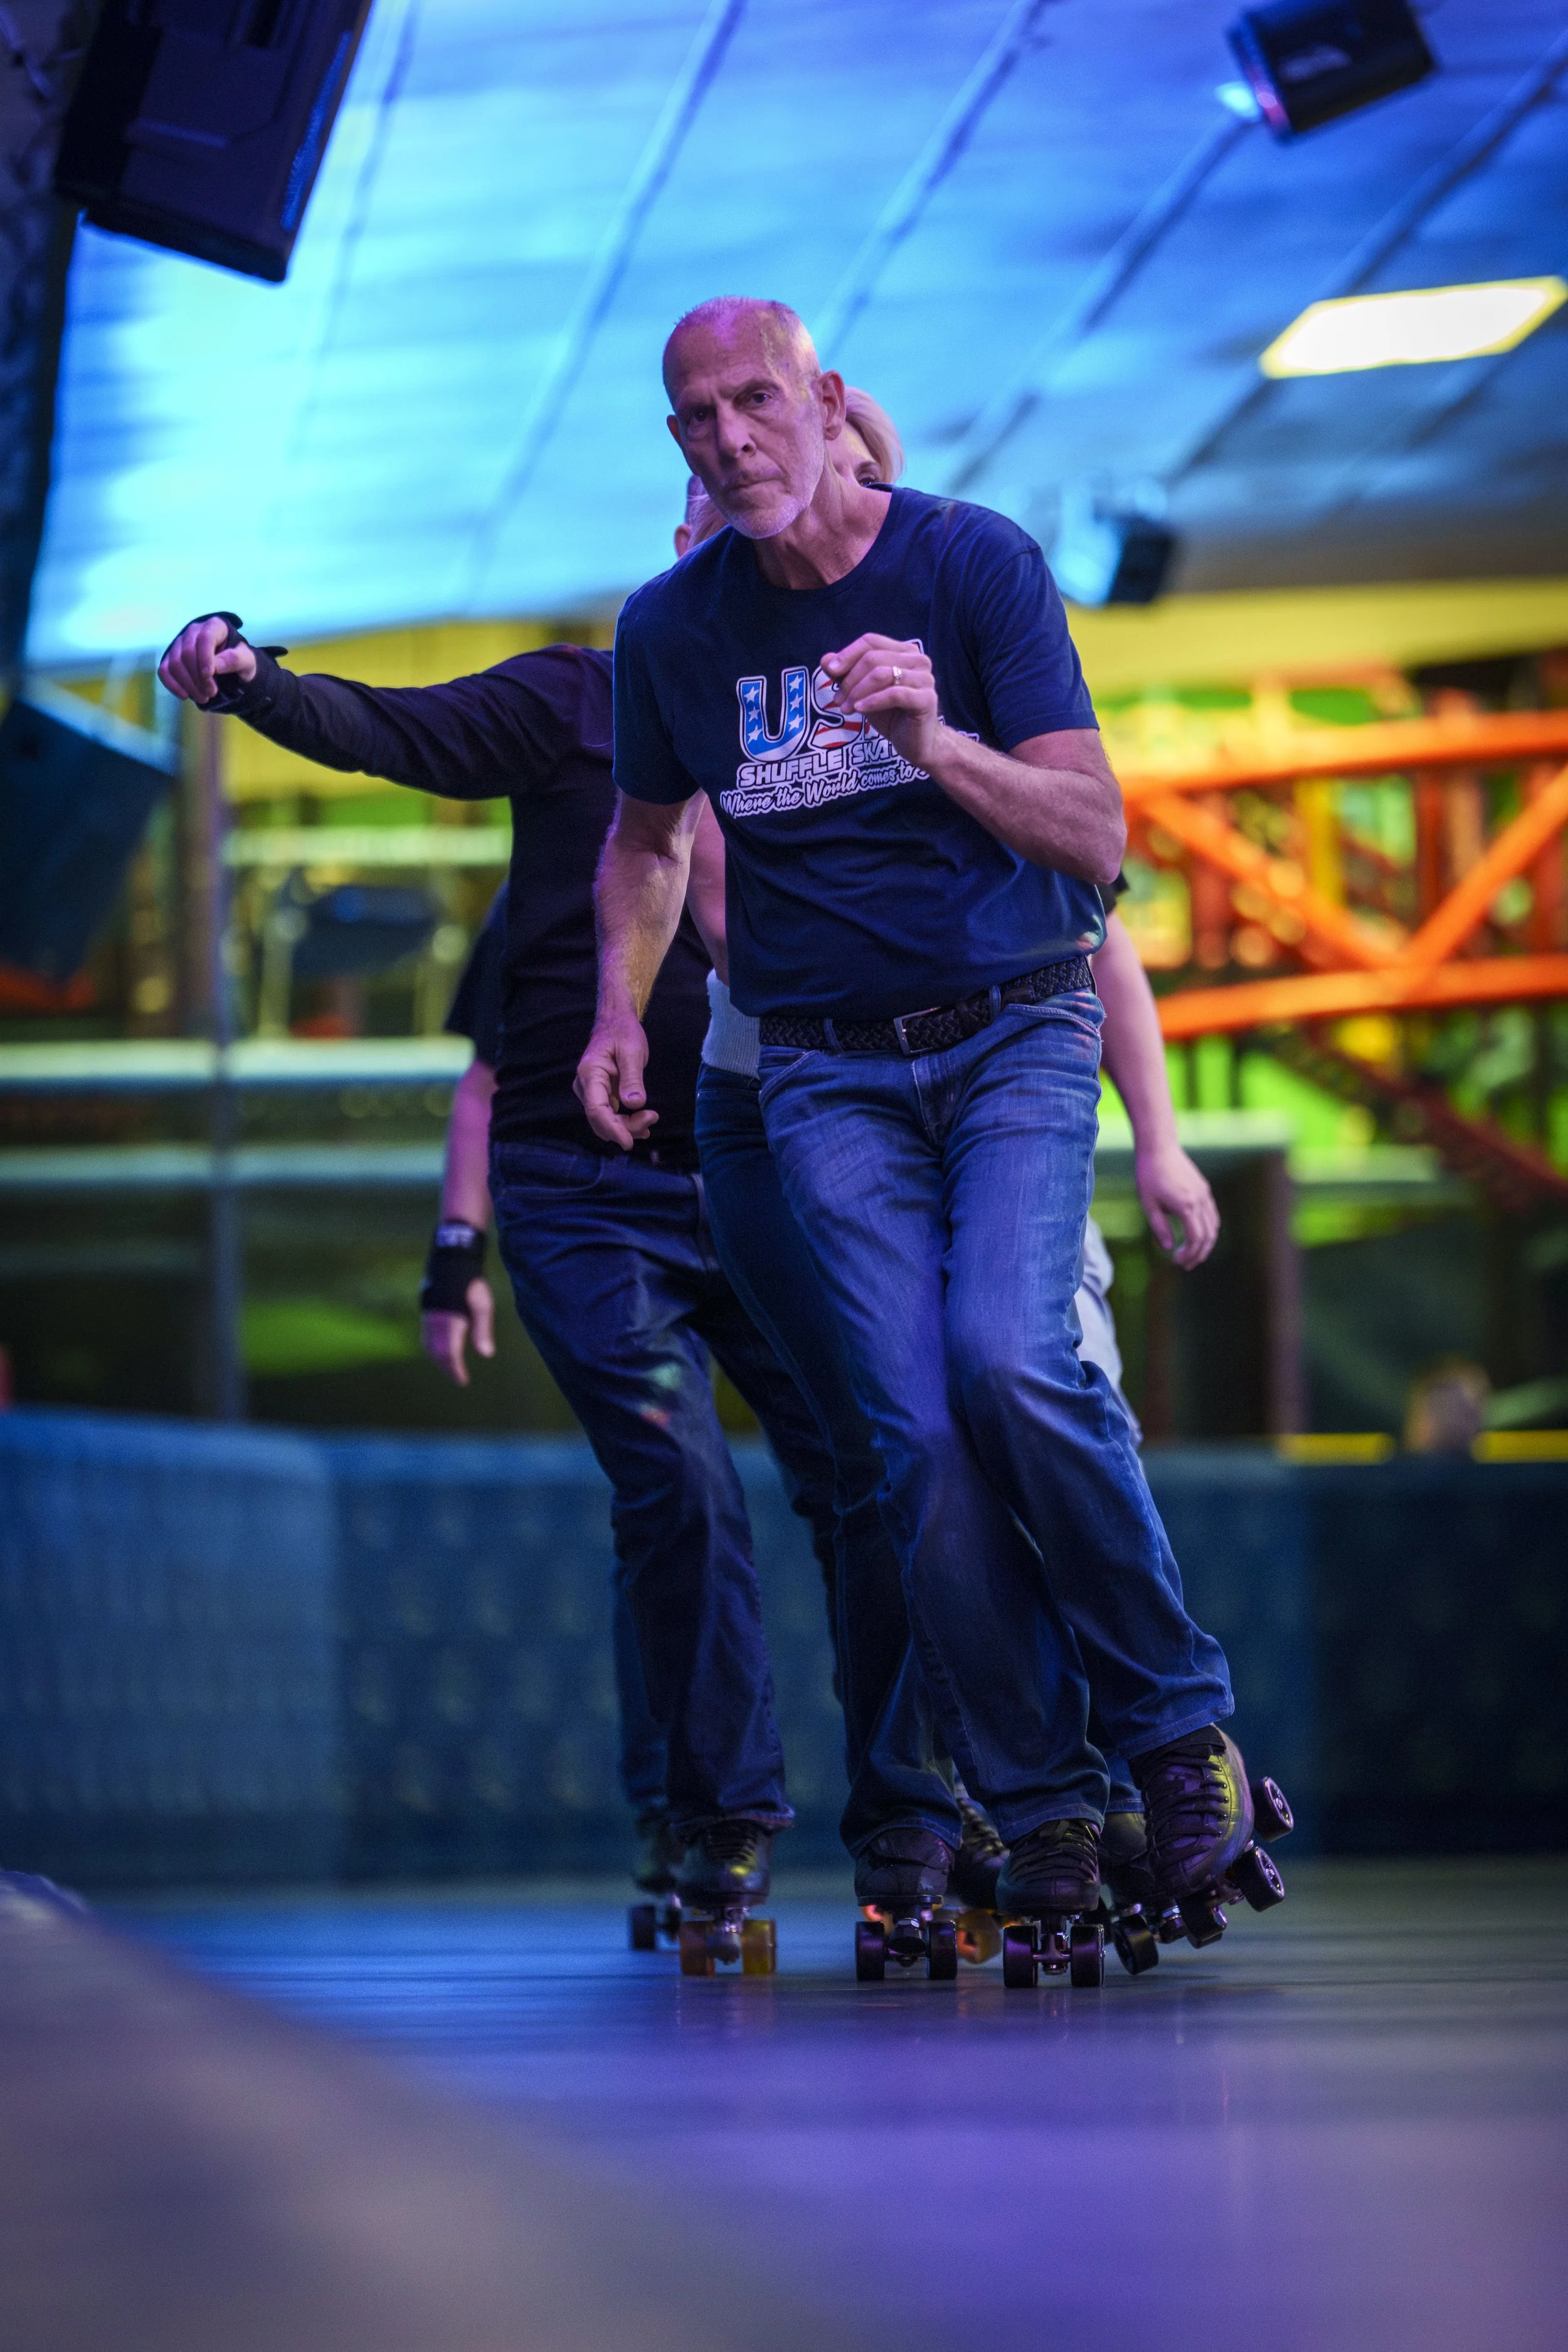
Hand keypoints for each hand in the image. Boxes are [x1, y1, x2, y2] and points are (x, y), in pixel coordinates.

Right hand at [158, 615, 256, 704]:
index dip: (205, 658)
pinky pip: (164, 670)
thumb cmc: (240, 661)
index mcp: (215, 626)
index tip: (209, 676)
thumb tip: (215, 666)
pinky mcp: (171, 657)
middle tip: (211, 693)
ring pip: (174, 663)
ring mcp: (180, 644)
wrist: (232, 669)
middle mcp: (194, 631)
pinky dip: (172, 685)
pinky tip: (185, 695)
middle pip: (187, 653)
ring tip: (203, 697)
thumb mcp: (247, 661)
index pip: (205, 638)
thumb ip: (235, 660)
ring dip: (187, 684)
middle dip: (198, 677)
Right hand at [421, 1279, 495, 1386]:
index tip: (463, 1381)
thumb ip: (483, 1330)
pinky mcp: (426, 1310)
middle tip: (458, 1378)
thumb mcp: (482, 1306)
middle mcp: (435, 1321)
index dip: (455, 1370)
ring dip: (439, 1360)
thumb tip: (486, 1355)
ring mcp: (428, 1316)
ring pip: (428, 1346)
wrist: (451, 1259)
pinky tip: (441, 1351)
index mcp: (450, 1322)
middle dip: (447, 1368)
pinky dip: (433, 1348)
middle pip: (436, 1353)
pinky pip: (426, 1336)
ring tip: (450, 1368)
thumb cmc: (471, 1282)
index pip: (449, 1354)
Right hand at [575, 1009, 658, 1148]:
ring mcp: (590, 1091)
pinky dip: (624, 1122)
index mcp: (590, 1074)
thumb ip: (632, 1078)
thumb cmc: (623, 1032)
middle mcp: (585, 1086)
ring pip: (604, 1120)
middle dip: (624, 1128)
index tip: (629, 1142)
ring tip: (650, 1119)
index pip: (596, 1110)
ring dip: (626, 1126)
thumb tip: (634, 1104)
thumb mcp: (632, 1052)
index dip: (612, 1129)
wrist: (615, 1020)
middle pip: (600, 1119)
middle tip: (652, 1119)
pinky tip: (642, 1124)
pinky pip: (609, 1114)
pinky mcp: (599, 1094)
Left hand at [820, 633, 942, 772]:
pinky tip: (860, 710)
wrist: (915, 743)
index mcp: (904, 652)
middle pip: (874, 658)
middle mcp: (918, 660)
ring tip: (846, 708)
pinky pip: (894, 694)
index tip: (830, 670)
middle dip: (850, 679)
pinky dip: (872, 701)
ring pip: (882, 674)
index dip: (848, 654)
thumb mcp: (863, 692)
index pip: (871, 642)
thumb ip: (846, 674)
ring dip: (858, 692)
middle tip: (837, 700)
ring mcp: (925, 678)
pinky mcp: (927, 699)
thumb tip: (825, 659)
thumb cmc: (891, 715)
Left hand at [1135, 1142, 1218, 1269]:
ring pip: (1213, 1226)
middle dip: (1199, 1253)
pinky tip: (1197, 1235)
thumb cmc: (1149, 1175)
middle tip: (1186, 1264)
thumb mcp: (1148, 1204)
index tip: (1177, 1261)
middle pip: (1208, 1236)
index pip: (1195, 1239)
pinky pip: (1212, 1214)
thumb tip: (1168, 1247)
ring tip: (1193, 1254)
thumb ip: (1159, 1227)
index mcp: (1186, 1206)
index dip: (1189, 1254)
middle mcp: (1199, 1201)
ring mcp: (1204, 1194)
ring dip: (1206, 1243)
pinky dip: (1208, 1229)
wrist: (1159, 1147)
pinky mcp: (1204, 1188)